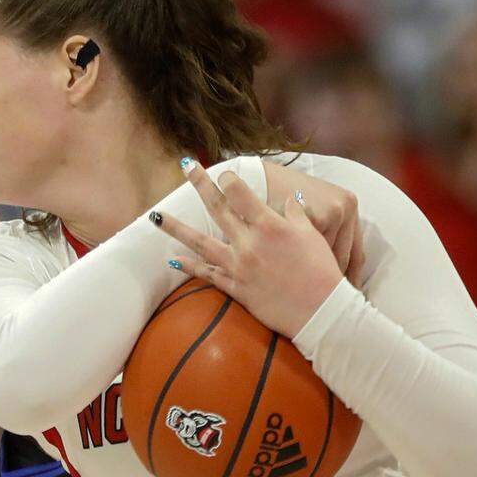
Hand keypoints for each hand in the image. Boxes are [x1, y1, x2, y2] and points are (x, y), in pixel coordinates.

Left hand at [155, 163, 345, 337]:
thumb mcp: (312, 236)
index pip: (241, 193)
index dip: (230, 179)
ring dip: (176, 228)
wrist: (319, 311)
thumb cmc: (320, 271)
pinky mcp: (236, 287)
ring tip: (156, 217)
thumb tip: (289, 199)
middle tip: (186, 165)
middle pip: (217, 207)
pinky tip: (174, 259)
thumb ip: (296, 215)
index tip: (223, 172)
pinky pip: (207, 274)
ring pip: (200, 242)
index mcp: (269, 226)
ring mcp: (239, 266)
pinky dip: (190, 266)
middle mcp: (249, 243)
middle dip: (200, 183)